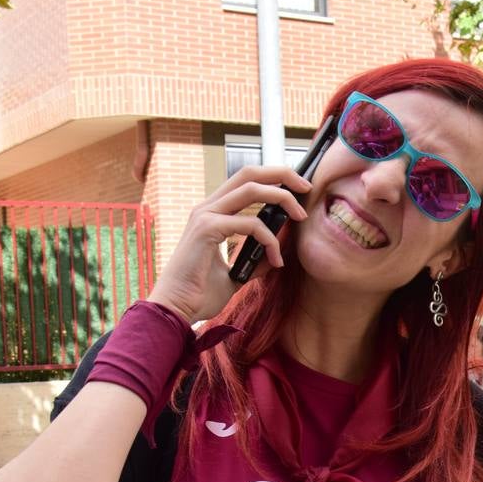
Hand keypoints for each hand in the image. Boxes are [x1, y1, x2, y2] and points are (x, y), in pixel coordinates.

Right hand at [147, 166, 311, 323]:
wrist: (176, 309)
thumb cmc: (200, 293)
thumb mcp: (236, 274)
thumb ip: (253, 260)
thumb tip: (274, 255)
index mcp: (213, 213)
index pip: (245, 181)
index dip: (272, 177)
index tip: (297, 190)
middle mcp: (208, 207)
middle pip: (249, 172)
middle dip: (281, 174)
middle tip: (306, 186)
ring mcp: (205, 215)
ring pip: (251, 189)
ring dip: (281, 199)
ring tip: (300, 217)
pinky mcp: (206, 229)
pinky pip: (250, 224)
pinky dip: (269, 239)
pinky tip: (275, 259)